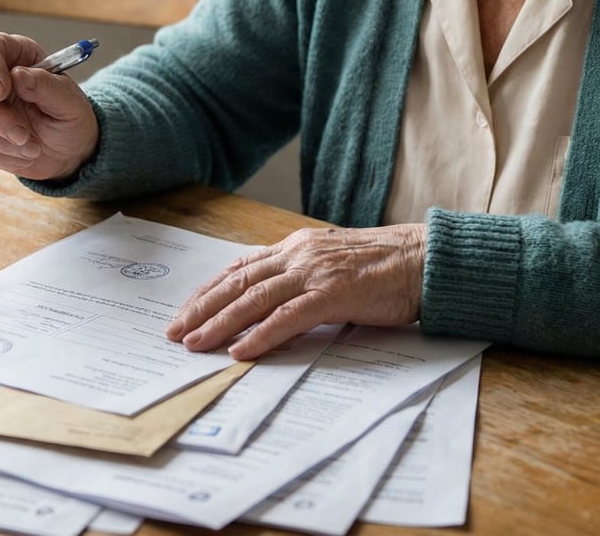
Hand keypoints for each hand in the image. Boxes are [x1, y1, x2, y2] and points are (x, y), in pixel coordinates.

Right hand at [0, 32, 98, 180]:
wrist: (69, 151)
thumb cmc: (70, 117)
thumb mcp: (70, 101)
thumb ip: (46, 86)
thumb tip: (18, 76)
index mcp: (15, 55)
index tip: (1, 91)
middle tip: (25, 136)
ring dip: (2, 142)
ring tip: (33, 148)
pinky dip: (0, 157)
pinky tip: (22, 155)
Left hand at [166, 224, 425, 359]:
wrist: (424, 261)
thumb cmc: (384, 267)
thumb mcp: (332, 264)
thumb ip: (301, 277)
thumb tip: (270, 302)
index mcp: (296, 247)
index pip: (241, 268)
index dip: (209, 290)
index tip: (186, 309)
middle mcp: (299, 255)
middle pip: (238, 283)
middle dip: (202, 308)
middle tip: (175, 331)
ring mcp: (315, 273)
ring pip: (254, 299)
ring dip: (220, 323)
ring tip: (196, 344)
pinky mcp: (334, 294)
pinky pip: (288, 317)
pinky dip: (261, 335)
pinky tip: (241, 351)